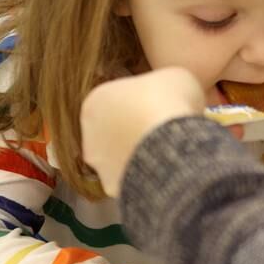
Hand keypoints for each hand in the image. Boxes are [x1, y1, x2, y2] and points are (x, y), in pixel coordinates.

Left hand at [80, 67, 205, 196]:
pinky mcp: (112, 186)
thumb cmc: (169, 101)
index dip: (141, 103)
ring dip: (138, 155)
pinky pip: (131, 179)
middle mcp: (89, 132)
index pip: (117, 101)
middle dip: (135, 130)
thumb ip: (162, 86)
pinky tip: (165, 170)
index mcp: (96, 99)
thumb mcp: (174, 77)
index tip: (161, 105)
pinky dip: (145, 177)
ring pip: (120, 157)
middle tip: (164, 129)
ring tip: (168, 152)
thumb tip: (169, 96)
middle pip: (114, 130)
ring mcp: (99, 162)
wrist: (171, 143)